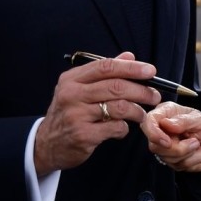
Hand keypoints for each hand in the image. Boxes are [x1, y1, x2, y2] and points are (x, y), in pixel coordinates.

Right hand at [33, 51, 156, 174]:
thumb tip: (129, 56)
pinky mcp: (83, 135)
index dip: (132, 67)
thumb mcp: (79, 89)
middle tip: (154, 96)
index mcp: (72, 79)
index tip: (151, 71)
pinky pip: (116, 128)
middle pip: (116, 87)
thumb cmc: (68, 113)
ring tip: (141, 114)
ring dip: (137, 111)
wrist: (46, 144)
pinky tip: (121, 128)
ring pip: (120, 107)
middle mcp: (72, 95)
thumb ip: (104, 72)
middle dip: (142, 91)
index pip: (106, 67)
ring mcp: (76, 115)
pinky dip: (124, 128)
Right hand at [140, 102, 200, 172]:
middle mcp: (162, 130)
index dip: (153, 133)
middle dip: (178, 148)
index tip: (167, 142)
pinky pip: (177, 165)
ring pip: (166, 157)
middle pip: (155, 145)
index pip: (148, 121)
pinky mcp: (172, 160)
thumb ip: (184, 121)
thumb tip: (165, 123)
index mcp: (167, 113)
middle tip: (195, 142)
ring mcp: (165, 147)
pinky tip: (198, 153)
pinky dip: (192, 160)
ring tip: (198, 144)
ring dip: (188, 153)